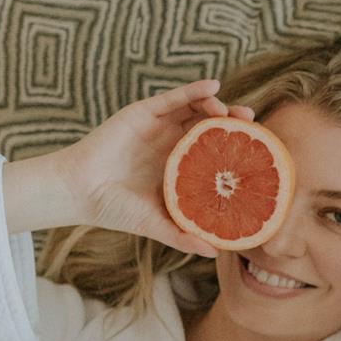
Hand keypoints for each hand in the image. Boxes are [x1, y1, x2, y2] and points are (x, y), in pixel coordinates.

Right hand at [20, 79, 254, 256]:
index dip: (236, 149)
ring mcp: (159, 127)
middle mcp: (173, 144)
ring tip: (233, 112)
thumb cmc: (116, 210)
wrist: (80, 192)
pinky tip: (212, 86)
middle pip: (211, 127)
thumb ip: (182, 236)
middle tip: (252, 125)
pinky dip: (193, 90)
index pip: (215, 152)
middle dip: (234, 124)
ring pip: (195, 109)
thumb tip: (215, 254)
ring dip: (217, 106)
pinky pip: (173, 98)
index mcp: (181, 167)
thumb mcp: (155, 225)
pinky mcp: (143, 112)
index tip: (259, 151)